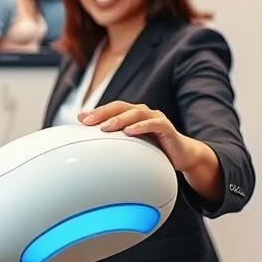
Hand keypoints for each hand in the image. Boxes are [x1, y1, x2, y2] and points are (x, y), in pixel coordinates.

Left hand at [79, 101, 200, 172]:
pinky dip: (141, 126)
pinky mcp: (167, 128)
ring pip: (135, 113)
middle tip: (87, 121)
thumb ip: (115, 144)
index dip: (96, 112)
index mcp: (131, 114)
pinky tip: (130, 132)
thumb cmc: (154, 149)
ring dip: (119, 119)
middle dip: (102, 113)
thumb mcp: (131, 146)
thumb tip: (91, 151)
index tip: (79, 119)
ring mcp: (155, 118)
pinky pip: (154, 124)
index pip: (111, 109)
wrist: (182, 155)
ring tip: (105, 127)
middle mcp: (142, 112)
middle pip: (120, 107)